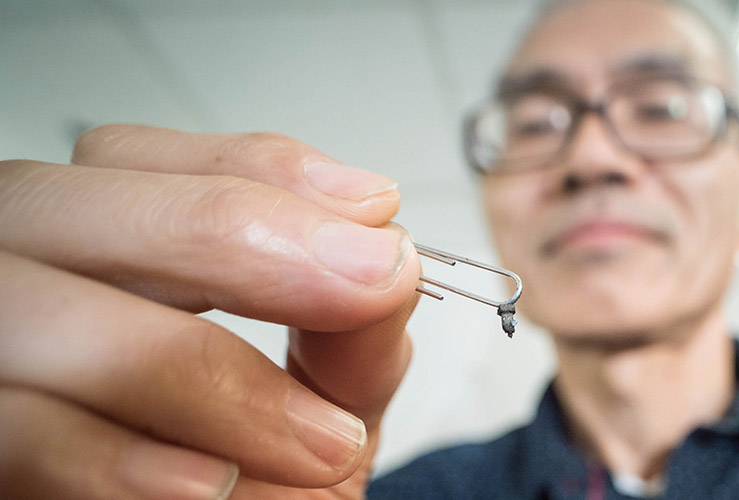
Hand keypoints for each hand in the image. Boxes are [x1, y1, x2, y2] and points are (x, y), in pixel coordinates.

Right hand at [0, 125, 420, 498]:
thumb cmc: (262, 485)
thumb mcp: (325, 404)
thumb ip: (350, 332)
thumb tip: (383, 254)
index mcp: (97, 256)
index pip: (134, 159)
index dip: (256, 173)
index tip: (371, 220)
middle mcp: (16, 293)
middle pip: (53, 203)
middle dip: (224, 234)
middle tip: (362, 285)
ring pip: (27, 316)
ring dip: (191, 368)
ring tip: (316, 444)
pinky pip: (11, 432)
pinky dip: (120, 458)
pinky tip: (210, 484)